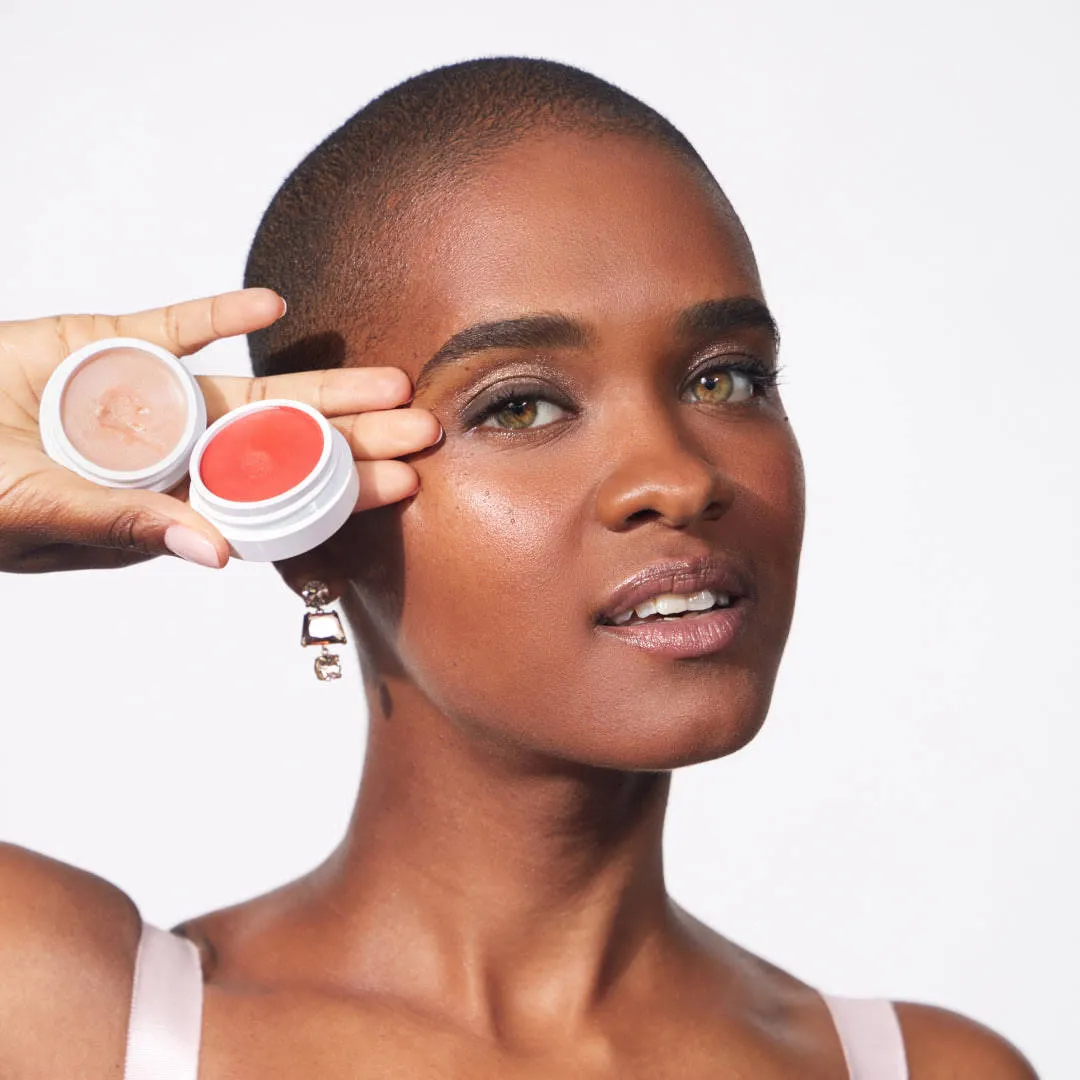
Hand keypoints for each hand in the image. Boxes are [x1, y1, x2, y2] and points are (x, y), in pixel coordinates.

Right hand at [0, 289, 438, 571]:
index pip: (279, 500)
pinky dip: (219, 315)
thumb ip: (130, 525)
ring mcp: (153, 399)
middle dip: (359, 437)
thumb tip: (217, 553)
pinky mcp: (112, 347)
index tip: (405, 484)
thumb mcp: (45, 515)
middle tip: (430, 425)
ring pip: (254, 389)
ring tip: (389, 377)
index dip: (342, 490)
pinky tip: (274, 306)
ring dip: (322, 381)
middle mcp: (180, 452)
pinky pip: (176, 327)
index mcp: (174, 503)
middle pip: (288, 444)